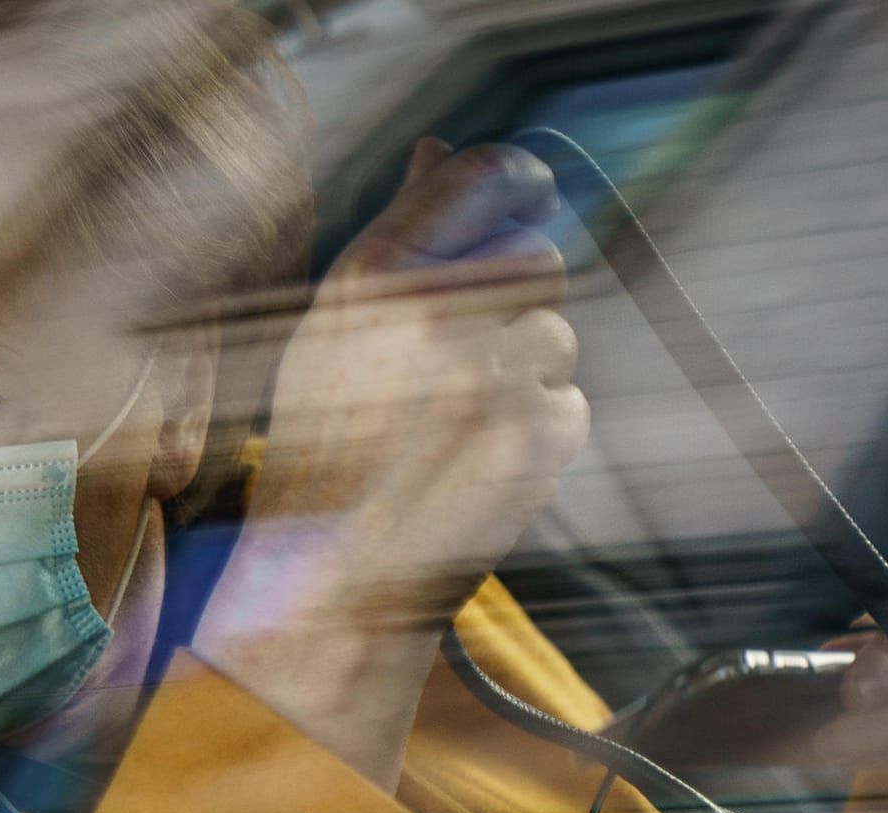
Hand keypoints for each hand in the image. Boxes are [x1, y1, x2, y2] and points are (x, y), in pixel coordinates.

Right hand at [192, 140, 585, 786]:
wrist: (331, 587)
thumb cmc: (320, 458)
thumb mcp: (330, 332)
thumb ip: (393, 234)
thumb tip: (437, 149)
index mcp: (369, 280)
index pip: (476, 177)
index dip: (508, 187)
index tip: (513, 205)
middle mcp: (433, 317)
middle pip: (533, 260)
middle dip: (515, 305)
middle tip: (468, 362)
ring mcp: (492, 375)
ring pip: (555, 338)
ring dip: (525, 376)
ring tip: (459, 430)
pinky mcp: (537, 434)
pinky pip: (568, 403)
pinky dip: (536, 434)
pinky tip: (478, 466)